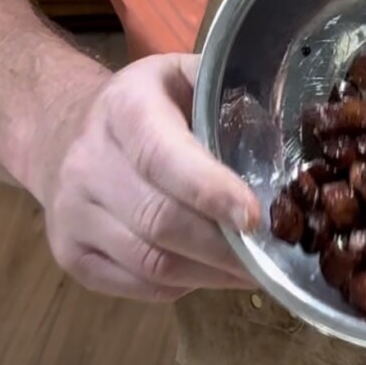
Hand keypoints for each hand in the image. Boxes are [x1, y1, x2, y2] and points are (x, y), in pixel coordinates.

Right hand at [32, 53, 259, 299]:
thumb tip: (303, 130)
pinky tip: (211, 273)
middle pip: (160, 221)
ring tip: (253, 273)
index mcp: (124, 109)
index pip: (162, 157)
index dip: (210, 191)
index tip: (255, 219)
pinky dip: (183, 286)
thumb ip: (231, 97)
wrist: (62, 130)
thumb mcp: (183, 78)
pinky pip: (137, 285)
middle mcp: (87, 161)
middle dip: (224, 249)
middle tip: (274, 261)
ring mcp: (72, 213)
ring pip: (150, 262)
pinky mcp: (69, 253)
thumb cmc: (149, 107)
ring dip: (210, 274)